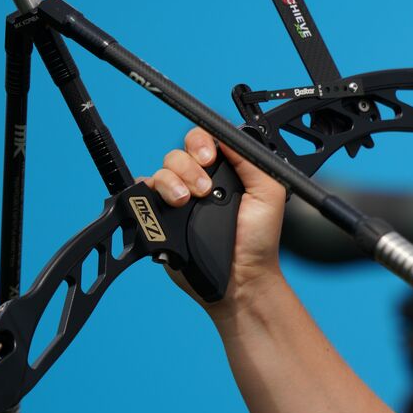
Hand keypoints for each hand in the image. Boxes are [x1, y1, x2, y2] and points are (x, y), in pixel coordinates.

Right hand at [147, 126, 287, 309]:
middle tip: (204, 190)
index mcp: (226, 170)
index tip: (209, 158)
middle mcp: (201, 179)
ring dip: (172, 182)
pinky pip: (144, 192)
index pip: (205, 140)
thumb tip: (228, 135)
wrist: (241, 277)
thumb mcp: (269, 191)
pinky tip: (169, 206)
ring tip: (186, 202)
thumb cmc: (259, 239)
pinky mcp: (162, 215)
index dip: (202, 143)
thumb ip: (251, 159)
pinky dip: (150, 193)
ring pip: (162, 170)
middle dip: (188, 167)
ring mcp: (180, 197)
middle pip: (180, 152)